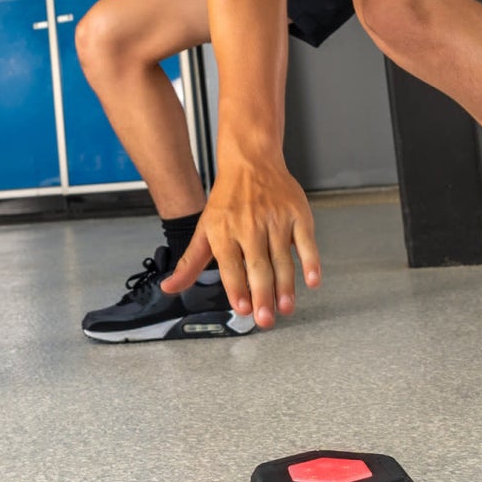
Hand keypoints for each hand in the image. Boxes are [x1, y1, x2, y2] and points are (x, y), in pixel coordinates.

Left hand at [160, 154, 320, 328]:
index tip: (243, 308)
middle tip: (266, 320)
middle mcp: (249, 226)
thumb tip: (169, 288)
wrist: (250, 161)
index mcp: (224, 231)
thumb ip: (190, 263)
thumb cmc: (227, 200)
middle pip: (258, 266)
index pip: (230, 265)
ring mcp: (275, 219)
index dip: (237, 288)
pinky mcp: (297, 214)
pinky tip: (312, 281)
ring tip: (286, 307)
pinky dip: (311, 262)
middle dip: (262, 295)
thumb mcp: (204, 229)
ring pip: (282, 259)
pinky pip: (306, 242)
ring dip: (285, 287)